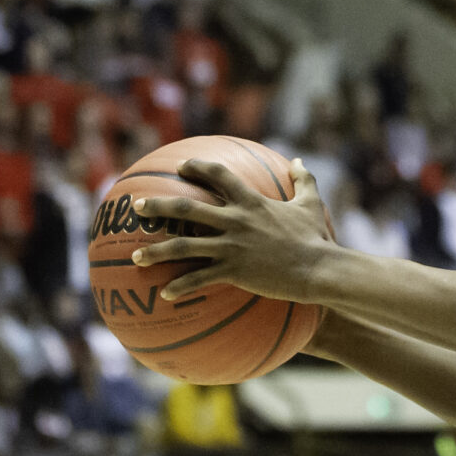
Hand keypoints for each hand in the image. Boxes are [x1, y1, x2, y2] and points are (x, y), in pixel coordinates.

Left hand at [132, 157, 336, 304]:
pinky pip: (200, 279)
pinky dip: (181, 286)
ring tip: (136, 255)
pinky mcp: (234, 271)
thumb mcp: (311, 204)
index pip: (219, 175)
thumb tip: (300, 162)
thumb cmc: (316, 238)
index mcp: (251, 201)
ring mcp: (232, 246)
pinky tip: (166, 293)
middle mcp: (235, 220)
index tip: (181, 167)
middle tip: (137, 207)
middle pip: (187, 207)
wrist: (319, 268)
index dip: (198, 168)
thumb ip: (304, 181)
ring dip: (157, 251)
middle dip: (158, 206)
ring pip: (185, 246)